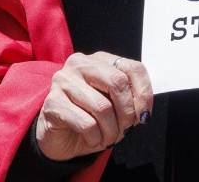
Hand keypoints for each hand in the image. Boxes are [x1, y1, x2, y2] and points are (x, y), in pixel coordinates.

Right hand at [35, 52, 153, 161]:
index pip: (132, 67)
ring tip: (109, 138)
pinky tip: (93, 139)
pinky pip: (86, 123)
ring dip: (112, 130)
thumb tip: (142, 110)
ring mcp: (63, 81)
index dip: (144, 93)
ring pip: (102, 107)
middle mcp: (80, 64)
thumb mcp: (114, 104)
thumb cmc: (90, 117)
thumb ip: (129, 99)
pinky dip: (96, 137)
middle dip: (127, 112)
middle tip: (126, 129)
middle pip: (117, 82)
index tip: (144, 115)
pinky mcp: (53, 103)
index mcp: (99, 60)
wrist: (60, 136)